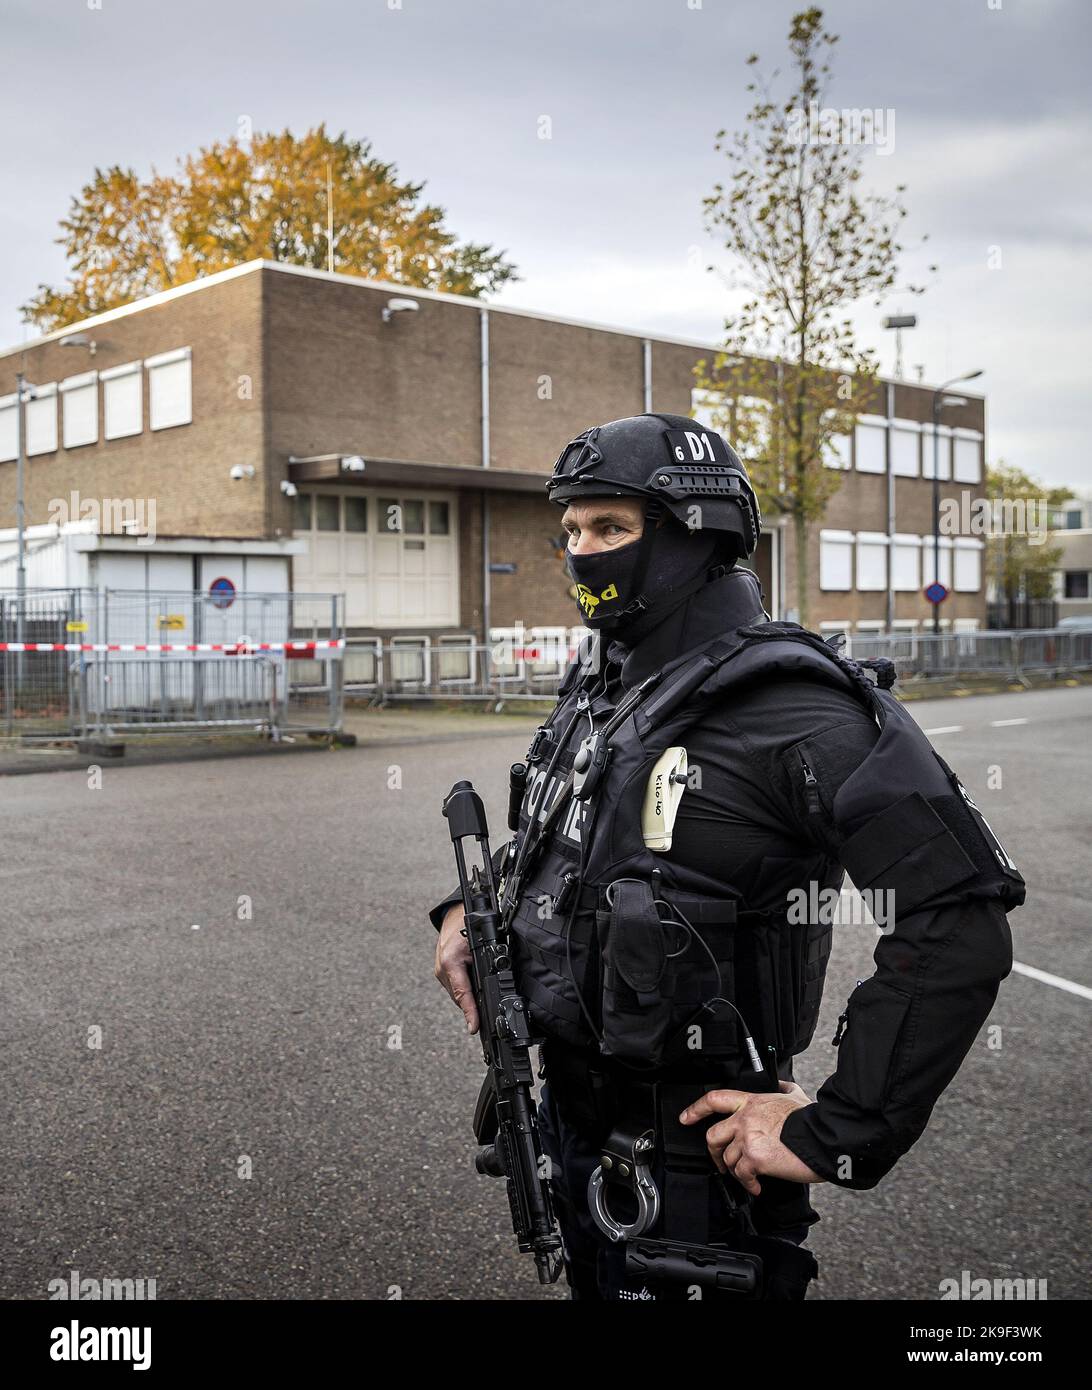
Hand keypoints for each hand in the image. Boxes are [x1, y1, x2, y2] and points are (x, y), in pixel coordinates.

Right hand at [434, 904, 478, 1034]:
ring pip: (458, 993)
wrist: (454, 914)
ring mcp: (440, 971)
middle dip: (473, 1007)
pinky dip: (465, 990)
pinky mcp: (442, 971)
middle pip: (460, 997)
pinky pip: (455, 986)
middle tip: (486, 1019)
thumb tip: (497, 984)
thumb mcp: (480, 945)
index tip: (474, 1027)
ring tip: (482, 1006)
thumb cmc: (466, 925)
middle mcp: (442, 969)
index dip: (470, 1013)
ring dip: (469, 999)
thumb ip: (486, 965)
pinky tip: (474, 991)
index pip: (462, 994)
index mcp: (450, 962)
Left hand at [678, 1081, 823, 1194]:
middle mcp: (745, 1118)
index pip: (714, 1099)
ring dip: (738, 1172)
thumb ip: (783, 1088)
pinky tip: (757, 1186)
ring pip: (729, 1159)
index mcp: (752, 1102)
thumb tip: (781, 1085)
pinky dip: (749, 1184)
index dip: (696, 1109)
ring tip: (750, 1177)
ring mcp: (748, 1138)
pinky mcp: (755, 1158)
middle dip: (713, 1153)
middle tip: (720, 1162)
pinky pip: (742, 1175)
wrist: (824, 1138)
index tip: (686, 1118)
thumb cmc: (812, 1119)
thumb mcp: (795, 1095)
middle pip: (714, 1135)